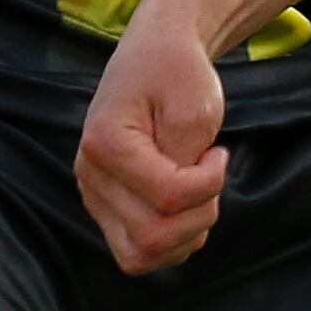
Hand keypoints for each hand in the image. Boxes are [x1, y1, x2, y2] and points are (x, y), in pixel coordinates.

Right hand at [78, 10, 233, 273]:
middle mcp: (89, 176)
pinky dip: (173, 241)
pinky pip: (138, 254)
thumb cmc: (178, 72)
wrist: (157, 54)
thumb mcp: (196, 107)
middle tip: (210, 175)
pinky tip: (186, 206)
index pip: (168, 197)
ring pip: (142, 256)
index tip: (220, 152)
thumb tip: (179, 207)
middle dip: (200, 214)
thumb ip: (187, 160)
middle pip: (152, 237)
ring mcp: (94, 196)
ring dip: (186, 234)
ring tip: (198, 192)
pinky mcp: (106, 209)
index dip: (210, 183)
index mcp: (104, 143)